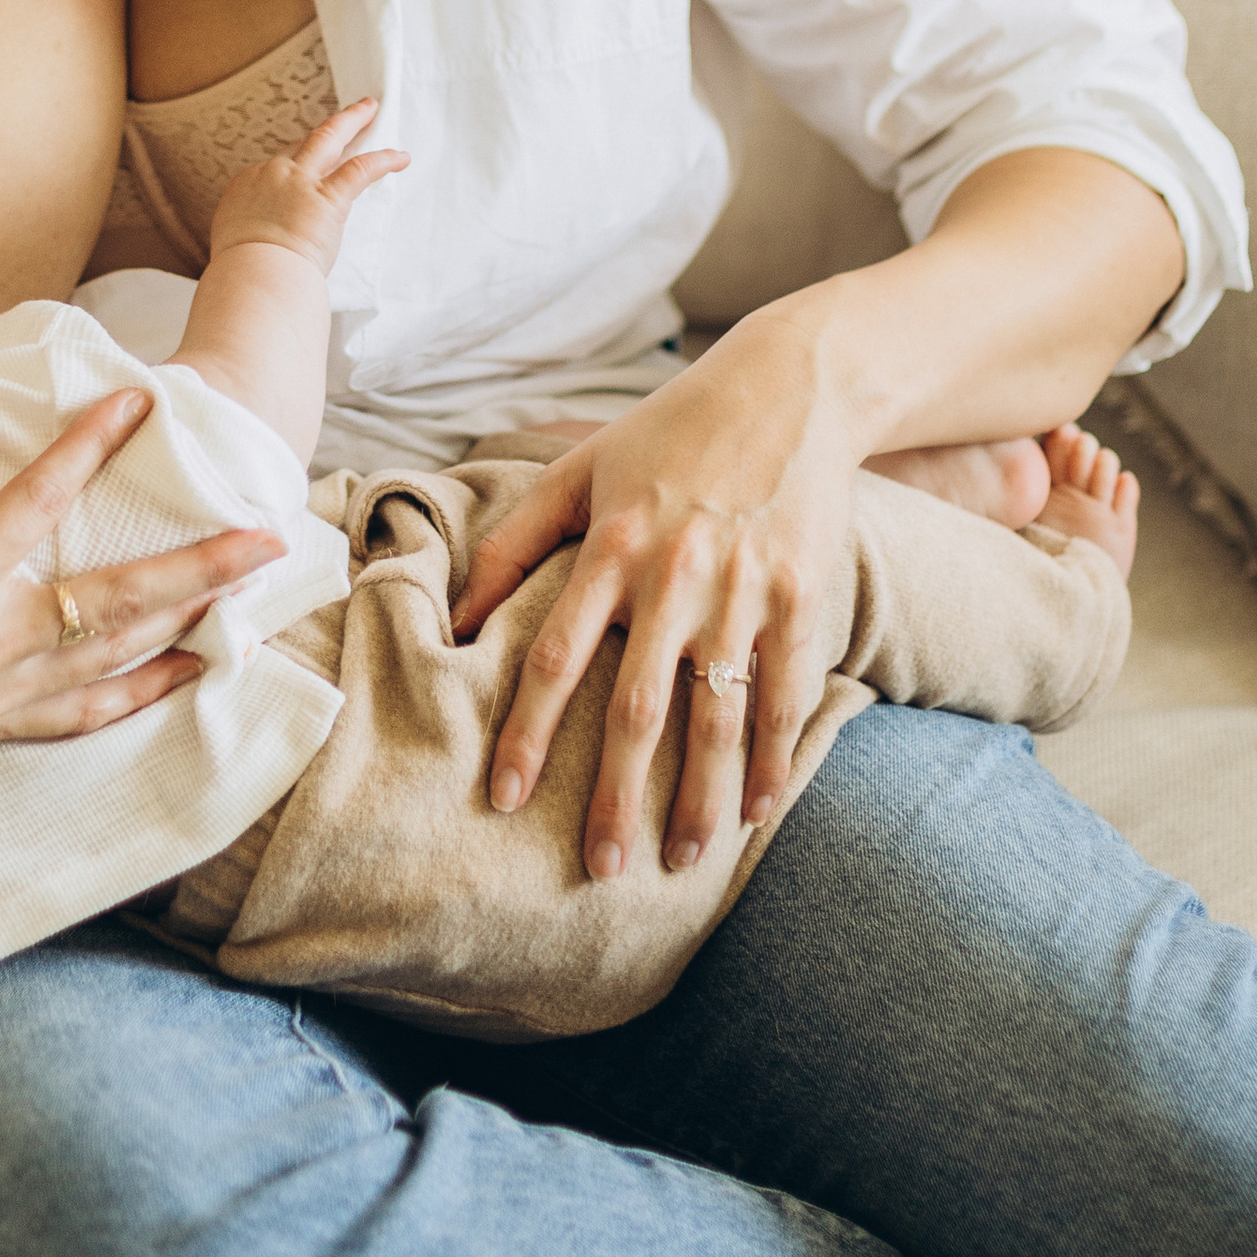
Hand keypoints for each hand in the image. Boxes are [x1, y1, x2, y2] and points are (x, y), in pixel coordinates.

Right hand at [0, 372, 285, 815]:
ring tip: (246, 591)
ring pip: (112, 661)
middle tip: (269, 534)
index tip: (141, 401)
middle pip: (114, 602)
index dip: (91, 445)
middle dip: (200, 566)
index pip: (37, 502)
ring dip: (186, 623)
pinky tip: (183, 671)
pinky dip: (139, 694)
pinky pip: (80, 719)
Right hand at [209, 96, 407, 275]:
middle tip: (343, 118)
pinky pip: (361, 168)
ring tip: (369, 108)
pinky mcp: (328, 197)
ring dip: (351, 120)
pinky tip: (400, 156)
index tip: (308, 169)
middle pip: (302, 143)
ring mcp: (300, 181)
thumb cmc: (241, 271)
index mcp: (246, 185)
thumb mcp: (234, 243)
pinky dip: (383, 160)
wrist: (253, 275)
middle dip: (325, 130)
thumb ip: (248, 233)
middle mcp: (273, 173)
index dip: (294, 167)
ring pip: (328, 137)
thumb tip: (257, 245)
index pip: (275, 168)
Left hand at [451, 312, 854, 881]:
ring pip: (717, 717)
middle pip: (637, 709)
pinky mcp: (801, 594)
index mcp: (611, 544)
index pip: (556, 658)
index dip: (527, 734)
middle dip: (615, 797)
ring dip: (699, 798)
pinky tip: (757, 809)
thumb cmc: (669, 431)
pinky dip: (773, 756)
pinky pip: (783, 692)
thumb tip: (455, 617)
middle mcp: (676, 573)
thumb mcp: (579, 468)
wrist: (789, 388)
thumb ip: (514, 541)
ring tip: (681, 860)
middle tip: (600, 868)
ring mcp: (744, 589)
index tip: (501, 798)